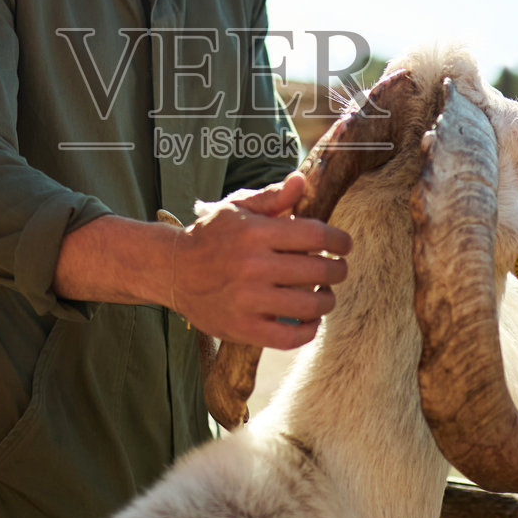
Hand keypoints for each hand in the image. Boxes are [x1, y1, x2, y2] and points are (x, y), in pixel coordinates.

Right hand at [172, 171, 352, 349]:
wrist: (172, 271)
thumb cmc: (210, 237)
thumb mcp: (237, 208)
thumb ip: (272, 197)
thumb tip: (301, 180)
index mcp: (255, 233)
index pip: (315, 235)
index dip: (339, 240)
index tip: (344, 245)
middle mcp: (253, 266)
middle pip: (318, 271)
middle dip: (338, 270)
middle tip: (339, 270)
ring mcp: (248, 300)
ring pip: (310, 305)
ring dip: (327, 300)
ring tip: (325, 295)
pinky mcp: (243, 328)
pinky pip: (290, 337)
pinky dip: (308, 330)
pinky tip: (309, 320)